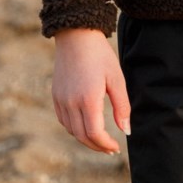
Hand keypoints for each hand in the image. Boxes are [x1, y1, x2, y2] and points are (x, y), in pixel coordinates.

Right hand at [52, 28, 130, 154]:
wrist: (76, 34)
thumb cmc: (100, 54)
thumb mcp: (116, 78)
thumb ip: (122, 106)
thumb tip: (127, 131)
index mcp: (88, 99)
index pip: (94, 134)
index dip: (105, 144)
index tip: (116, 147)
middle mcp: (71, 103)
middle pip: (82, 136)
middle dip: (96, 145)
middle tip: (110, 148)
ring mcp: (60, 99)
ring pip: (71, 130)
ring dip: (85, 138)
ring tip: (100, 138)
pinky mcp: (55, 95)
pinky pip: (64, 119)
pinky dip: (74, 127)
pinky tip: (85, 124)